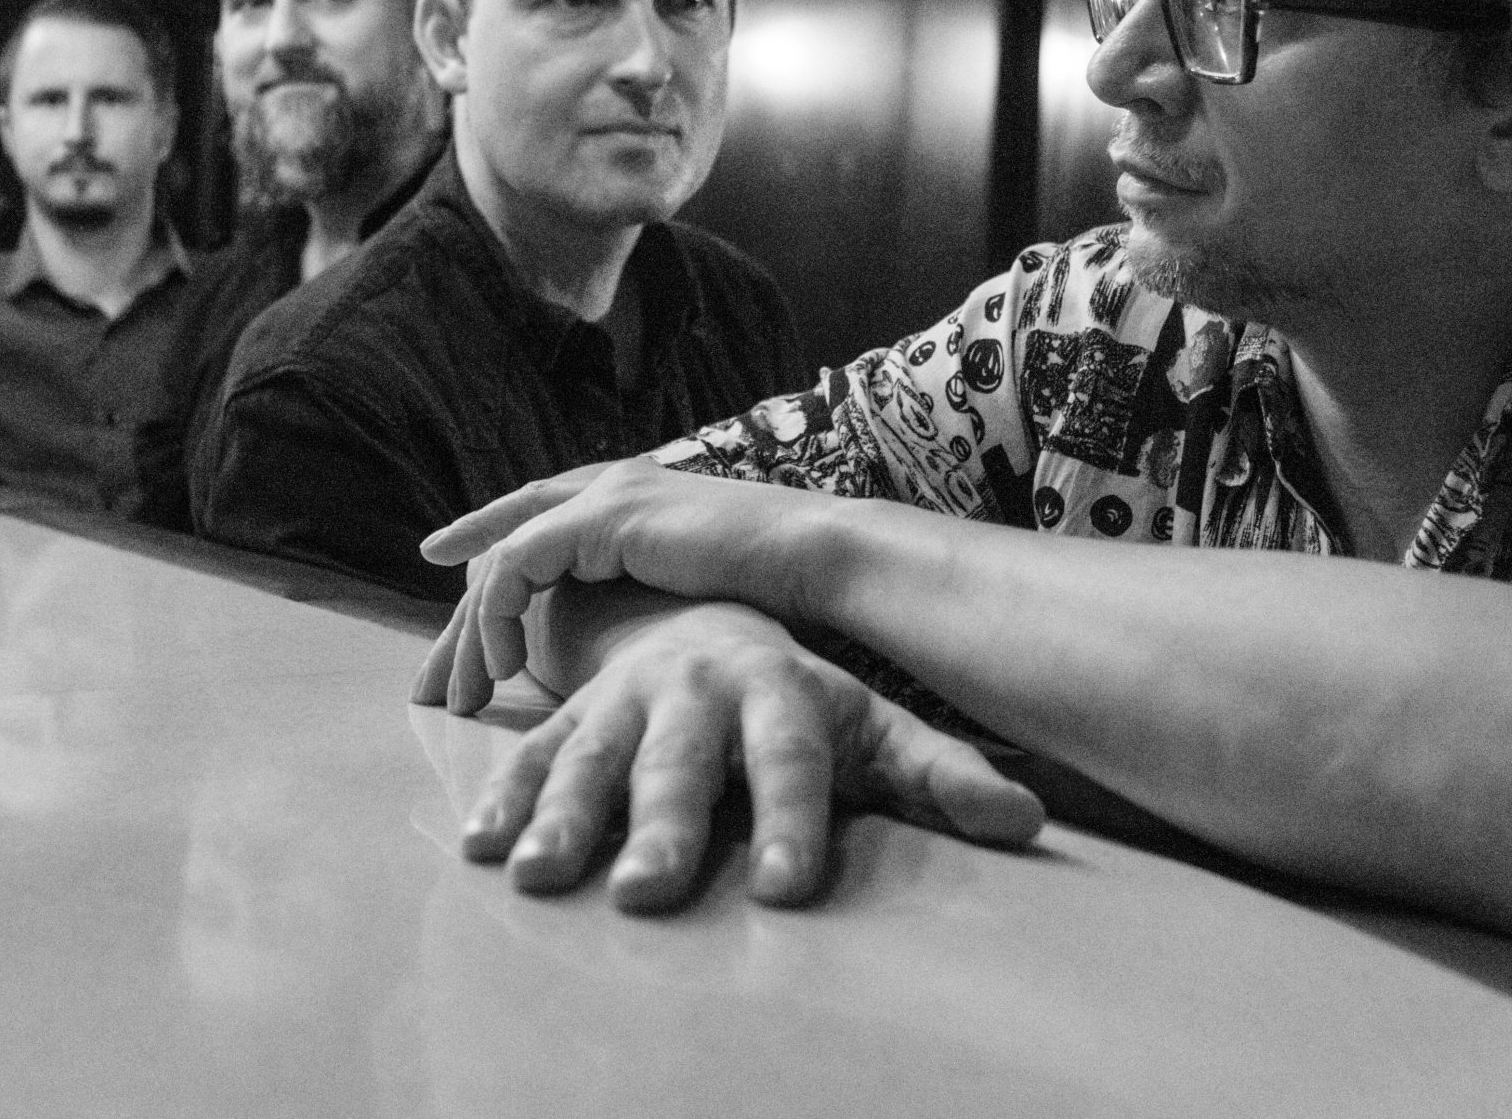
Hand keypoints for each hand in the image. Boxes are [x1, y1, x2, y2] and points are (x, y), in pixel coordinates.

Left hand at [417, 459, 839, 708]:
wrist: (817, 557)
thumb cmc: (781, 588)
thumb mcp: (700, 597)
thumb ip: (656, 608)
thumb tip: (640, 659)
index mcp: (634, 500)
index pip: (539, 525)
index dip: (490, 558)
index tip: (454, 605)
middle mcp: (609, 488)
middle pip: (504, 545)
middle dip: (462, 620)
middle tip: (432, 682)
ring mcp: (603, 496)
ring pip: (500, 561)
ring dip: (473, 635)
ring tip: (461, 696)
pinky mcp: (601, 518)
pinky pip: (517, 566)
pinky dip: (500, 619)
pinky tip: (504, 669)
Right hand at [454, 602, 1042, 912]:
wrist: (707, 620)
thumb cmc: (801, 705)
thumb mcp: (874, 732)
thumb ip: (943, 776)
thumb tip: (1030, 821)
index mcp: (777, 694)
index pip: (793, 762)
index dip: (793, 823)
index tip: (791, 890)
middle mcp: (695, 693)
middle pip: (682, 765)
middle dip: (665, 826)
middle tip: (648, 891)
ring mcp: (626, 702)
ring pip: (591, 757)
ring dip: (564, 815)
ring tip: (540, 876)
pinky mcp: (573, 717)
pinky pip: (532, 754)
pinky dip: (503, 798)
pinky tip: (482, 848)